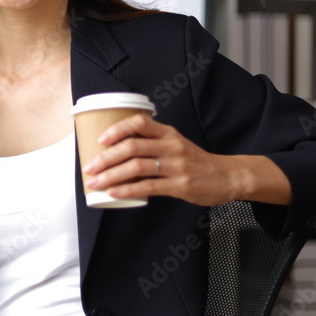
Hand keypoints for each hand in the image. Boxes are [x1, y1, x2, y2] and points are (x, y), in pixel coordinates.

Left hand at [81, 114, 255, 206]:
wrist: (227, 176)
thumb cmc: (195, 161)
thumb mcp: (176, 143)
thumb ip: (152, 143)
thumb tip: (117, 150)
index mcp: (168, 133)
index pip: (139, 123)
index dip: (117, 129)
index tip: (101, 139)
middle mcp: (171, 146)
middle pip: (132, 147)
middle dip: (105, 158)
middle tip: (89, 168)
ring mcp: (176, 166)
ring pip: (136, 167)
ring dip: (111, 175)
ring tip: (95, 183)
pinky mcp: (179, 185)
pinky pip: (148, 186)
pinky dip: (127, 189)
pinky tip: (114, 192)